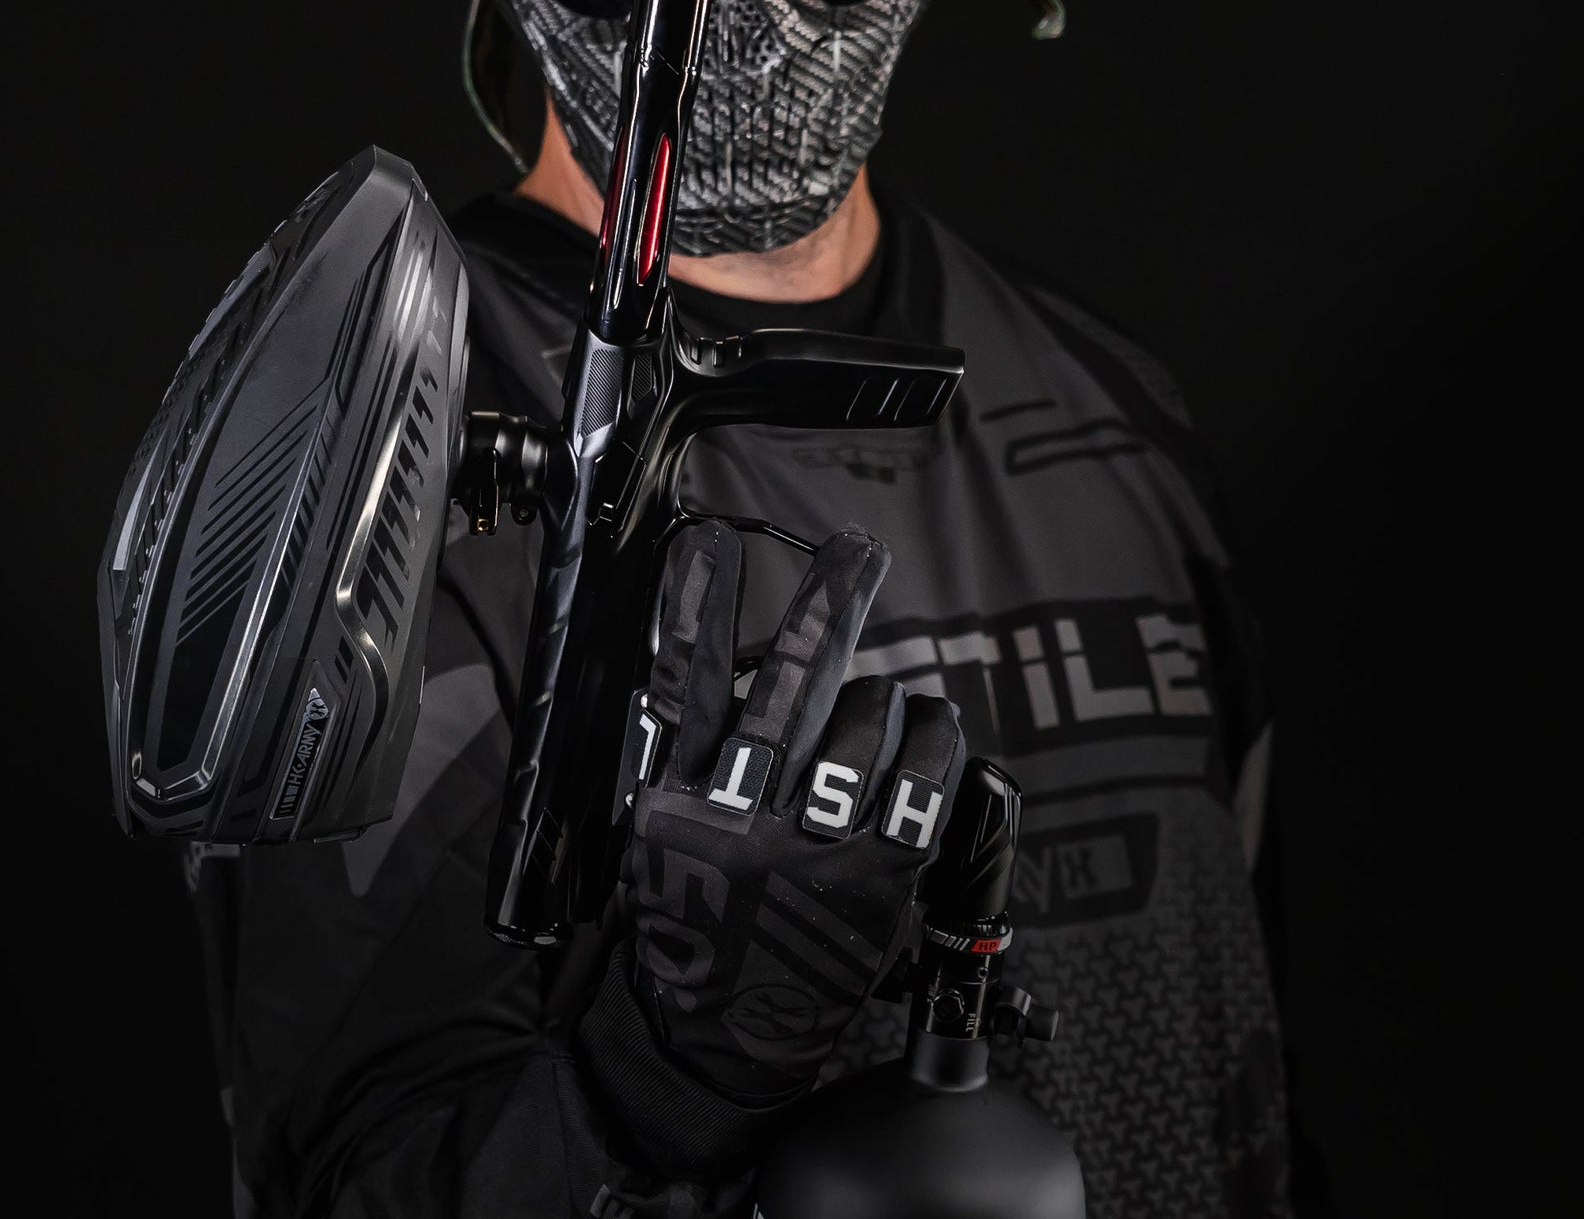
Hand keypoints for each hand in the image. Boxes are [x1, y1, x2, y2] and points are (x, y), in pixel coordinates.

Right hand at [622, 518, 965, 1103]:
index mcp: (676, 802)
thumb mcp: (651, 834)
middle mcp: (740, 821)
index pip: (680, 685)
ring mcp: (810, 853)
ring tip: (881, 699)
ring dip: (881, 694)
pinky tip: (929, 726)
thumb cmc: (686, 923)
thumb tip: (717, 663)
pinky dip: (932, 741)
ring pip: (863, 725)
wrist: (715, 1040)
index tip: (707, 543)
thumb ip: (677, 750)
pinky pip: (920, 785)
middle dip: (826, 607)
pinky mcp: (873, 884)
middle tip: (856, 553)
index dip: (695, 610)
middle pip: (787, 689)